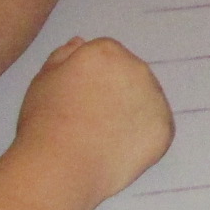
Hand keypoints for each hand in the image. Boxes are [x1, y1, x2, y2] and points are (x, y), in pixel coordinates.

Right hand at [14, 37, 172, 201]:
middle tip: (91, 121)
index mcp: (106, 51)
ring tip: (104, 138)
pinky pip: (157, 128)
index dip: (92, 80)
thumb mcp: (43, 80)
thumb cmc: (45, 122)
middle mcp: (137, 67)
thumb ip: (63, 57)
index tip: (79, 100)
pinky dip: (143, 139)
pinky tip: (120, 150)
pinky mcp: (165, 127)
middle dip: (116, 93)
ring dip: (132, 113)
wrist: (62, 166)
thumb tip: (80, 42)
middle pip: (131, 75)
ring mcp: (155, 97)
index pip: (107, 56)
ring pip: (146, 100)